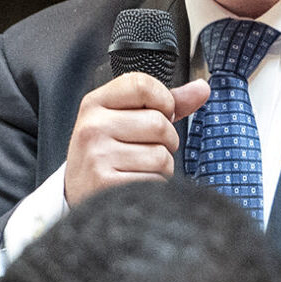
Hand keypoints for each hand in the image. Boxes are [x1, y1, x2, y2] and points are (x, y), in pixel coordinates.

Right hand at [64, 73, 210, 203]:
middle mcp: (92, 127)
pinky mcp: (106, 184)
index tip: (160, 113)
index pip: (141, 84)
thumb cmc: (106, 156)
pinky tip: (135, 184)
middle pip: (159, 123)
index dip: (163, 100)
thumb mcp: (124, 121)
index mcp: (94, 104)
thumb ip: (163, 103)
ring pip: (161, 156)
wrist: (78, 198)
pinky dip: (155, 186)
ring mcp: (97, 156)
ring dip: (162, 167)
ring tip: (139, 169)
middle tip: (146, 150)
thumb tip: (202, 88)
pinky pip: (155, 181)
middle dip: (166, 141)